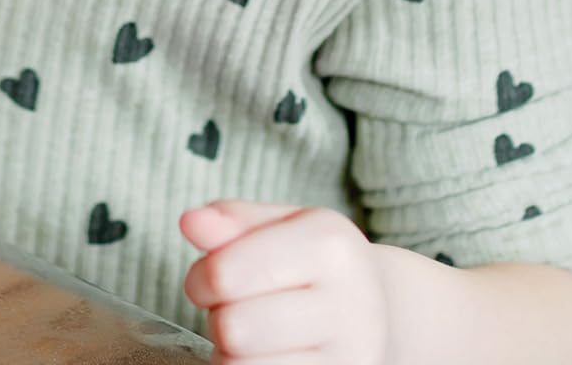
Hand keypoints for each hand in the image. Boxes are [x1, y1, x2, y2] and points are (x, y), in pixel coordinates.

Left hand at [180, 200, 389, 363]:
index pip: (227, 274)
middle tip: (234, 311)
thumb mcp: (280, 225)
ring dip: (231, 355)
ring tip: (252, 338)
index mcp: (331, 245)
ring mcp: (353, 359)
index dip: (200, 279)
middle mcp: (352, 305)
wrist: (381, 312)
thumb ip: (230, 221)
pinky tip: (267, 358)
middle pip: (235, 329)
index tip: (205, 280)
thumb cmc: (312, 263)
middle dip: (218, 319)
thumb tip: (190, 223)